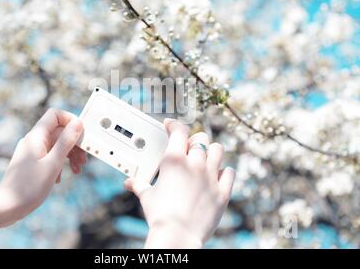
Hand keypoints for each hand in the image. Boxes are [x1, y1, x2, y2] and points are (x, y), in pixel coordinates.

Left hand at [0, 108, 85, 227]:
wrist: (6, 207)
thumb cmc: (28, 187)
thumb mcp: (53, 163)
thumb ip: (66, 142)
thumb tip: (77, 123)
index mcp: (36, 137)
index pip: (55, 115)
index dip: (70, 120)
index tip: (82, 135)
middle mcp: (33, 141)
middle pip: (58, 131)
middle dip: (74, 143)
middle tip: (84, 159)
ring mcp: (31, 152)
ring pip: (56, 145)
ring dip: (69, 155)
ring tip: (77, 169)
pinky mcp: (31, 163)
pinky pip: (50, 156)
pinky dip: (59, 164)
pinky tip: (60, 178)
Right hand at [125, 119, 235, 247]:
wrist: (178, 235)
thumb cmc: (160, 216)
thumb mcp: (147, 197)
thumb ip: (140, 185)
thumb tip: (130, 183)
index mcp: (174, 160)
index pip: (178, 130)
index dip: (174, 124)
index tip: (170, 125)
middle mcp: (194, 164)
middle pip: (200, 138)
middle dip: (193, 140)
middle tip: (187, 147)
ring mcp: (210, 177)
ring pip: (218, 150)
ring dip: (211, 151)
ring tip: (204, 157)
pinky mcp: (222, 192)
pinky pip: (229, 173)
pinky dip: (224, 172)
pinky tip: (217, 175)